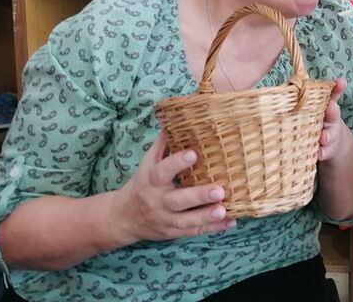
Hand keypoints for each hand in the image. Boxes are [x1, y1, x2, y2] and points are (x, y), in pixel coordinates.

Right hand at [111, 132, 236, 243]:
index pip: (162, 171)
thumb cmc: (142, 184)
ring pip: (186, 221)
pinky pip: (193, 232)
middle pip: (177, 201)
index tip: (193, 153)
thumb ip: (163, 145)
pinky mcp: (173, 232)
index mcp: (151, 181)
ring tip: (224, 210)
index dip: (176, 163)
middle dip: (198, 196)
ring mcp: (165, 220)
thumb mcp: (147, 163)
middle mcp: (157, 202)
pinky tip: (230, 222)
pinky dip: (212, 228)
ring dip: (206, 216)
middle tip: (219, 190)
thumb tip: (177, 119)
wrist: (122, 218)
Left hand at [317, 78, 352, 161]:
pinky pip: (324, 153)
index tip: (340, 82)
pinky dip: (322, 153)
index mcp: (329, 109)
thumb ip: (317, 95)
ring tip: (323, 136)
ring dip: (327, 135)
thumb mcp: (324, 108)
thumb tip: (299, 77)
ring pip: (329, 136)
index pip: (333, 95)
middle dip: (332, 111)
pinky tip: (319, 153)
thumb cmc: (324, 122)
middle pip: (333, 115)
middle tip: (330, 107)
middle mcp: (331, 122)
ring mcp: (330, 137)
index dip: (337, 88)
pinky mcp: (326, 152)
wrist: (339, 148)